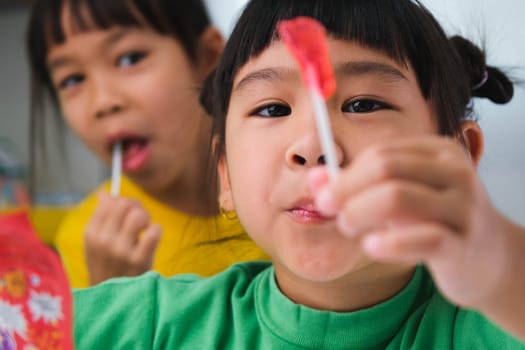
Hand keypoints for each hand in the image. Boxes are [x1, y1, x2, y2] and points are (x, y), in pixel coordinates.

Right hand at [84, 192, 161, 284]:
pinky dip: (155, 231)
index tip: (128, 211)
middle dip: (136, 207)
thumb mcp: (97, 243)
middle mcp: (104, 241)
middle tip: (139, 219)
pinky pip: (154, 230)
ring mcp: (121, 251)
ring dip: (146, 218)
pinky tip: (150, 240)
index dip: (122, 202)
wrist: (112, 299)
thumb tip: (105, 194)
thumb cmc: (107, 265)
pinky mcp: (139, 260)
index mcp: (91, 234)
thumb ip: (101, 217)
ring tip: (144, 229)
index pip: (109, 202)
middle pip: (125, 205)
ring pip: (139, 215)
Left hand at [309, 136, 520, 310]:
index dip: (344, 175)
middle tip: (331, 212)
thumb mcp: (397, 196)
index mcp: (438, 152)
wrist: (486, 259)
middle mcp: (455, 171)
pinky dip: (388, 243)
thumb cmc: (434, 221)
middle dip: (347, 190)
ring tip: (350, 227)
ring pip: (397, 197)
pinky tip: (371, 246)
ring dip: (359, 213)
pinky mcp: (464, 242)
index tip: (323, 197)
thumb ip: (355, 185)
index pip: (381, 153)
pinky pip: (422, 238)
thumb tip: (313, 178)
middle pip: (385, 167)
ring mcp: (463, 206)